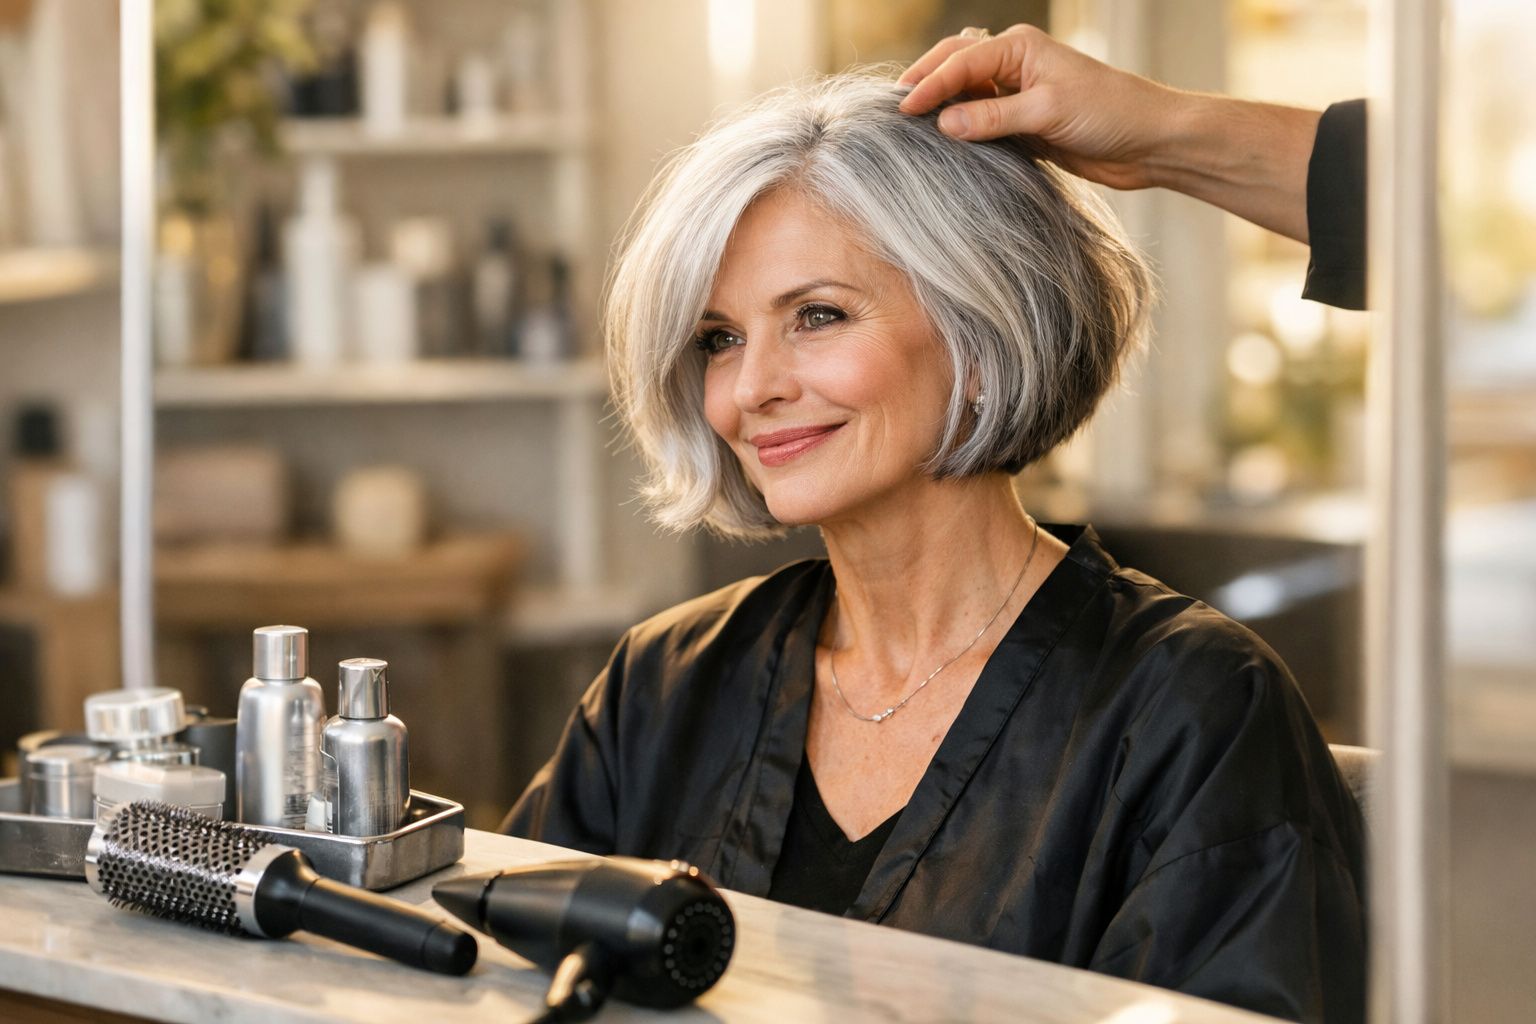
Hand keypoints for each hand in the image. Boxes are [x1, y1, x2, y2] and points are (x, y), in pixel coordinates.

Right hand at [897, 25, 1182, 191]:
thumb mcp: (1047, 112)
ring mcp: (1018, 96)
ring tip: (911, 129)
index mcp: (1020, 49)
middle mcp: (1015, 67)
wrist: (1149, 141)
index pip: (961, 61)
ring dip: (943, 109)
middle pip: (957, 68)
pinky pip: (981, 125)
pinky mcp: (1024, 126)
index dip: (930, 85)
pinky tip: (944, 146)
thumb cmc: (1109, 113)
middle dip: (926, 84)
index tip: (903, 110)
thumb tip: (944, 123)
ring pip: (966, 97)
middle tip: (895, 110)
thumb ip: (993, 118)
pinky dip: (962, 132)